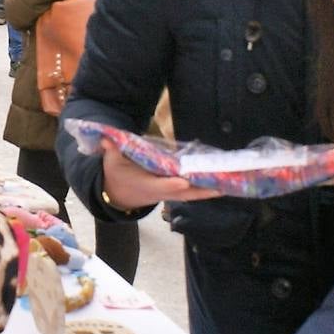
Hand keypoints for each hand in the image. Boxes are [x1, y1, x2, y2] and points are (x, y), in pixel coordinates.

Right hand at [101, 144, 220, 209]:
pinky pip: (192, 193)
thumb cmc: (117, 175)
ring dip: (208, 191)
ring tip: (228, 184)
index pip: (159, 185)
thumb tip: (105, 137)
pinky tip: (222, 184)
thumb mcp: (111, 163)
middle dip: (200, 191)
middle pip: (182, 193)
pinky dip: (206, 190)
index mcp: (145, 184)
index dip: (170, 184)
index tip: (183, 181)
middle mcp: (160, 191)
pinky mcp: (174, 192)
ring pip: (191, 195)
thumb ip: (111, 149)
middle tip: (220, 186)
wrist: (120, 195)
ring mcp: (168, 193)